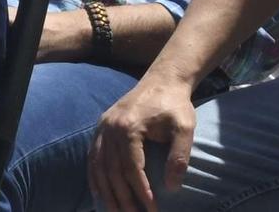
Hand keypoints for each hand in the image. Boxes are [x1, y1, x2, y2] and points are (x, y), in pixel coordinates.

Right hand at [89, 78, 200, 211]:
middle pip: (113, 170)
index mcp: (129, 126)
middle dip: (122, 197)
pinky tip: (99, 193)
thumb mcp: (184, 128)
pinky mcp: (102, 127)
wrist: (162, 80)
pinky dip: (94, 177)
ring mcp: (103, 126)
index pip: (132, 167)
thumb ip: (179, 157)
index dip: (141, 190)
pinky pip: (93, 156)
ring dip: (106, 192)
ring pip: (99, 166)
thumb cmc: (175, 105)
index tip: (151, 208)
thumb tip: (172, 187)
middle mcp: (110, 127)